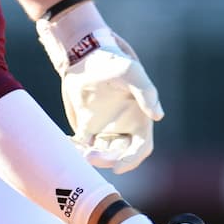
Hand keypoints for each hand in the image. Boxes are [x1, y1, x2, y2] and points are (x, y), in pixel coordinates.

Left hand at [37, 4, 162, 172]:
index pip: (141, 148)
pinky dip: (76, 149)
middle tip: (88, 155)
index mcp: (139, 120)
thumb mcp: (131, 73)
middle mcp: (124, 128)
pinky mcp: (88, 127)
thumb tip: (158, 116)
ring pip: (100, 153)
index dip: (132, 160)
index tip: (118, 167)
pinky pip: (83, 145)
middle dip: (105, 159)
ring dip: (89, 156)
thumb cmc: (112, 63)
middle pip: (118, 155)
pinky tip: (65, 142)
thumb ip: (146, 92)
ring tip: (74, 148)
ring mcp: (106, 129)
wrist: (85, 56)